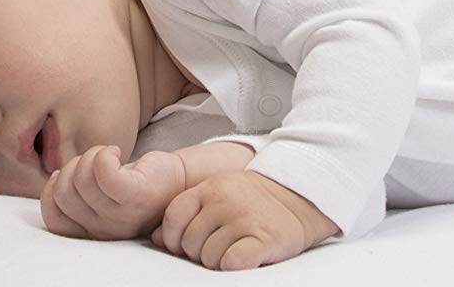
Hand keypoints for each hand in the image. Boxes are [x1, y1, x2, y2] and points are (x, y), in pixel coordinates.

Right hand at [40, 146, 185, 240]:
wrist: (178, 180)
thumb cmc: (135, 183)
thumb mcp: (101, 196)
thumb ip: (77, 195)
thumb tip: (54, 176)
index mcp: (93, 231)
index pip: (53, 219)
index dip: (52, 190)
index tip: (69, 173)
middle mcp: (106, 230)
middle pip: (63, 194)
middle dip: (72, 167)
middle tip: (95, 161)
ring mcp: (122, 215)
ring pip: (81, 180)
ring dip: (90, 156)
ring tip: (108, 155)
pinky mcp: (137, 195)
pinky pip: (103, 171)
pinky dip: (104, 154)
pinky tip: (116, 152)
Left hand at [151, 169, 339, 271]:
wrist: (299, 196)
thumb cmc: (252, 200)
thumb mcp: (216, 195)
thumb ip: (186, 212)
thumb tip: (155, 237)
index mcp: (209, 188)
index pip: (173, 218)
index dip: (176, 238)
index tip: (189, 244)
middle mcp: (223, 200)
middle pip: (190, 243)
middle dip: (200, 252)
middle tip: (220, 245)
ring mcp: (242, 218)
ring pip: (209, 257)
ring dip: (219, 261)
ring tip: (235, 248)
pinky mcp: (262, 239)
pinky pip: (232, 263)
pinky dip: (234, 266)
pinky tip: (244, 257)